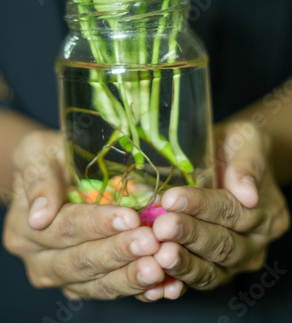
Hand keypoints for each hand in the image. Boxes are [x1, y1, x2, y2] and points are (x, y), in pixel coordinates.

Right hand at [3, 130, 164, 299]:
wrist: (56, 173)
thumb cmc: (49, 156)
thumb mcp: (37, 153)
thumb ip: (38, 179)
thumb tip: (40, 215)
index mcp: (24, 228)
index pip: (65, 229)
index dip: (98, 224)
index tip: (129, 217)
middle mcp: (39, 260)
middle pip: (82, 261)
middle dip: (119, 252)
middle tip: (151, 242)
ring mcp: (63, 278)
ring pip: (98, 283)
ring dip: (130, 276)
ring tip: (159, 267)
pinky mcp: (85, 286)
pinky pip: (112, 291)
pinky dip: (138, 289)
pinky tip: (162, 284)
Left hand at [143, 121, 289, 300]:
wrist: (229, 162)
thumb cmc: (234, 146)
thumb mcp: (247, 140)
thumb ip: (247, 163)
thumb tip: (247, 192)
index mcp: (268, 211)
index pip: (232, 211)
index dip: (201, 206)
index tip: (172, 199)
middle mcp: (256, 242)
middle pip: (222, 244)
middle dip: (189, 236)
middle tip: (160, 228)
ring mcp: (236, 262)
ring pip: (211, 270)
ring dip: (183, 264)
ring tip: (158, 254)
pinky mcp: (216, 272)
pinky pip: (197, 282)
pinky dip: (177, 282)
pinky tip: (156, 277)